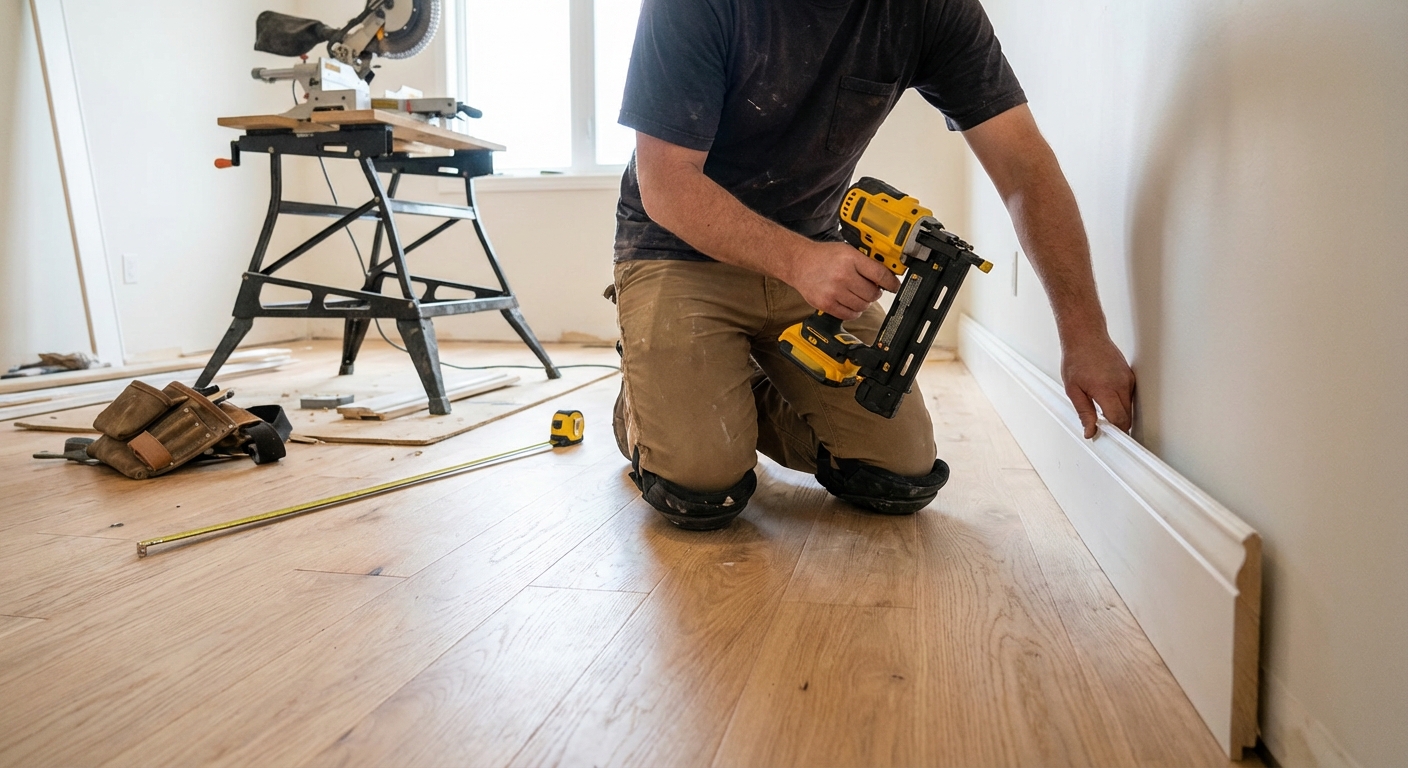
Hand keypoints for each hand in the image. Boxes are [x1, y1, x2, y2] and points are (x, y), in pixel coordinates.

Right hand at [786, 242, 901, 319]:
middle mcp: (842, 275)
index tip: (894, 286)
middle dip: (875, 292)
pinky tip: (850, 303)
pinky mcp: (826, 304)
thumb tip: (886, 275)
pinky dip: (854, 312)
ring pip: (862, 306)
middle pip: (872, 293)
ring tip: (857, 295)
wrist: (798, 263)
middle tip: (870, 289)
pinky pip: (849, 314)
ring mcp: (833, 291)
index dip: (891, 282)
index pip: (879, 274)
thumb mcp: (847, 251)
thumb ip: (865, 262)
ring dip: (864, 302)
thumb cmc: (823, 256)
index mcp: (850, 259)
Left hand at [1060, 333, 1134, 438]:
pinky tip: (1108, 399)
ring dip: (1119, 414)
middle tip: (1105, 431)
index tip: (1111, 439)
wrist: (1085, 336)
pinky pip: (1129, 396)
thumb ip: (1084, 413)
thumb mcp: (1073, 390)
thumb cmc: (1076, 359)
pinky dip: (1121, 402)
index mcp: (1106, 390)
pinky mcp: (1129, 376)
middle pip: (1127, 416)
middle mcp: (1121, 385)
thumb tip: (1090, 431)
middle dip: (1118, 426)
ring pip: (1130, 407)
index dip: (1117, 433)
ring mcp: (1127, 379)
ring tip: (1103, 413)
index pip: (1119, 420)